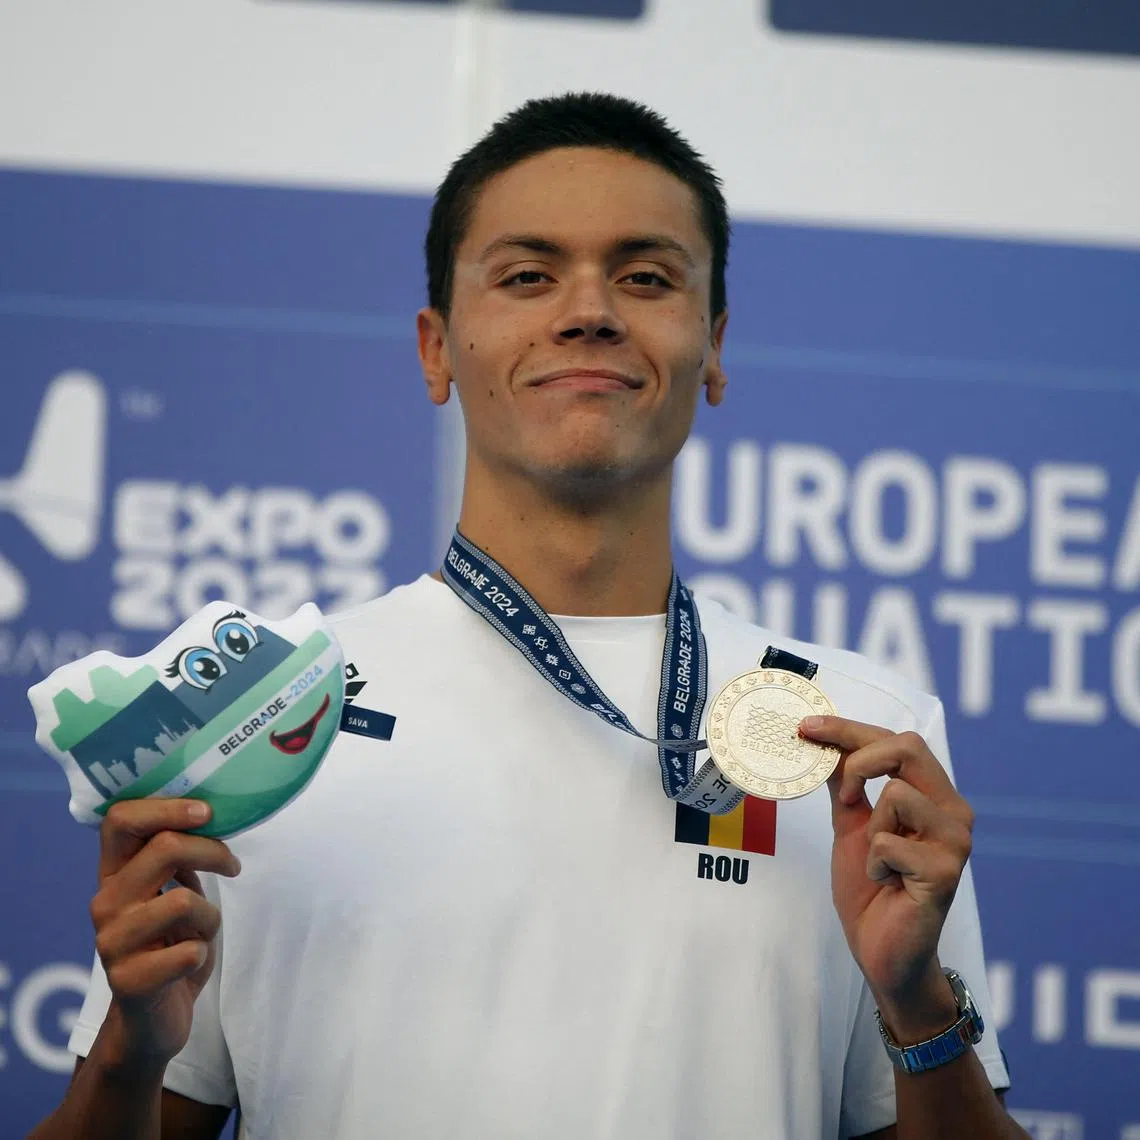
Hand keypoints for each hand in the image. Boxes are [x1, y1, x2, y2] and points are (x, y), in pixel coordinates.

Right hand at [89, 799, 241, 1069]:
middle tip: (233, 866)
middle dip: (212, 851)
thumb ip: (177, 860)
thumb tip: (205, 814)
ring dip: (209, 917)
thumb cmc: (170, 947)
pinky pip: (189, 951)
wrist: (152, 1024)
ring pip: (184, 900)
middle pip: (164, 847)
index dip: (166, 808)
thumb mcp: (173, 894)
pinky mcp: (128, 980)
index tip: (206, 812)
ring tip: (200, 934)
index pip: (119, 820)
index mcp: (114, 876)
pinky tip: (188, 964)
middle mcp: (105, 903)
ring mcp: (111, 943)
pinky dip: (202, 953)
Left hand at [799, 716, 974, 1037]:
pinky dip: (873, 863)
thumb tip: (821, 741)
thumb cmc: (872, 888)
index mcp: (934, 795)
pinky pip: (888, 842)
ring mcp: (955, 841)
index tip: (807, 727)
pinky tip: (886, 882)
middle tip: (841, 793)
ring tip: (877, 861)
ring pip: (896, 794)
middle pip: (907, 747)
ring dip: (870, 828)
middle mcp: (953, 811)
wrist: (883, 952)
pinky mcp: (945, 872)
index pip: (897, 741)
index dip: (849, 729)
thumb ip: (844, 784)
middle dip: (860, 759)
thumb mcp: (851, 825)